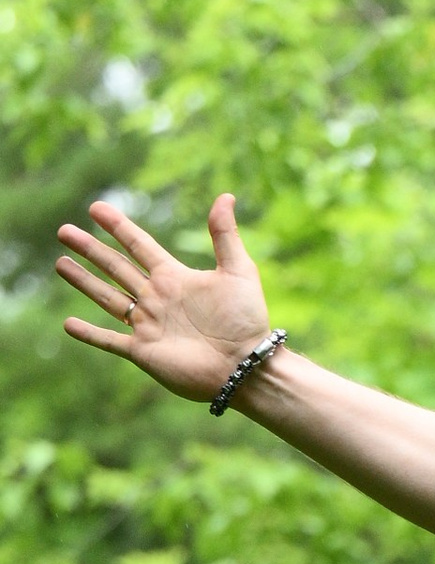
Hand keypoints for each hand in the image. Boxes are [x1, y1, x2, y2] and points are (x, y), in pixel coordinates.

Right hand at [56, 191, 273, 403]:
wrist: (246, 367)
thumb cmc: (247, 322)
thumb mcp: (238, 272)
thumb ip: (226, 235)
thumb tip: (226, 196)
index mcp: (174, 277)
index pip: (138, 245)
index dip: (118, 227)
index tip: (96, 208)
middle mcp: (156, 298)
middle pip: (115, 267)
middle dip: (90, 249)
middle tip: (64, 231)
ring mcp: (148, 326)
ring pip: (108, 298)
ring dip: (83, 281)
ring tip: (60, 263)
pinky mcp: (144, 352)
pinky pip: (110, 340)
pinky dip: (90, 334)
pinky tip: (68, 324)